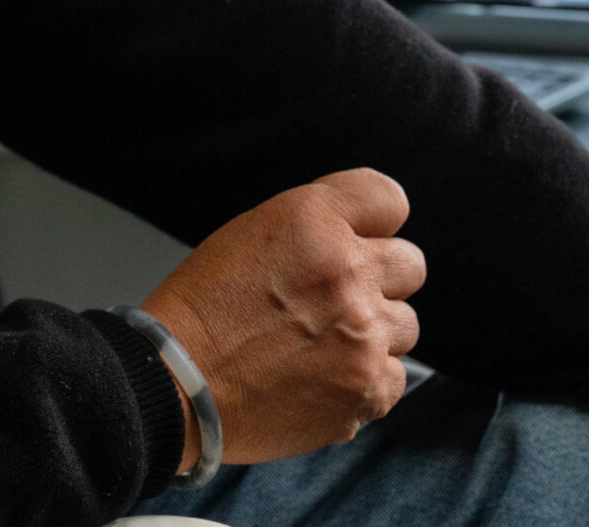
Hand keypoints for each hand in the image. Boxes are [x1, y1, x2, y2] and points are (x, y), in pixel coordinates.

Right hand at [138, 169, 426, 468]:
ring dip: (374, 333)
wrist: (177, 384)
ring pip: (406, 325)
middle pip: (410, 264)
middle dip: (379, 280)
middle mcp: (347, 270)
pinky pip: (394, 378)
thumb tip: (366, 244)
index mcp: (313, 220)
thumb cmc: (203, 309)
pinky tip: (321, 380)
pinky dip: (364, 383)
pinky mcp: (367, 389)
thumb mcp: (252, 234)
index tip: (364, 239)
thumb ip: (318, 231)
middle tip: (338, 300)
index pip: (389, 199)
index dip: (376, 222)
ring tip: (323, 346)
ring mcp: (363, 334)